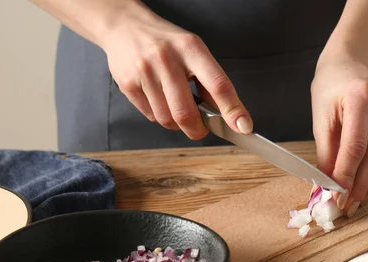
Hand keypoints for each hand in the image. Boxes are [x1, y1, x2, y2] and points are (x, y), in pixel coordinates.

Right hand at [100, 9, 252, 138]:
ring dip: (177, 123)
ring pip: (167, 119)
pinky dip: (160, 116)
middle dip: (198, 130)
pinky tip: (159, 99)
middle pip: (186, 112)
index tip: (243, 126)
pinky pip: (151, 116)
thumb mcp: (193, 51)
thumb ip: (210, 81)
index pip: (218, 84)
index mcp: (191, 48)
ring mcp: (145, 72)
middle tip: (202, 129)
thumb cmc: (166, 42)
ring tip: (176, 105)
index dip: (233, 109)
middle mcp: (166, 58)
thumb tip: (228, 113)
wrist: (124, 26)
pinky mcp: (128, 84)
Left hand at [311, 55, 367, 215]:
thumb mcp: (321, 117)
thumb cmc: (331, 88)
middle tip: (349, 206)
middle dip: (361, 184)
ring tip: (362, 198)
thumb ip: (326, 153)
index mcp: (361, 95)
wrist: (352, 59)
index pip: (356, 146)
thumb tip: (328, 187)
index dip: (347, 176)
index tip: (338, 198)